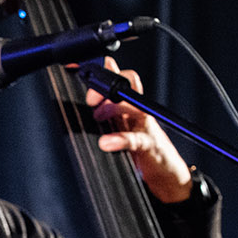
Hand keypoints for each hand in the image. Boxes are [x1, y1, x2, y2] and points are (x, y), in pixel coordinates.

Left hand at [84, 58, 193, 202]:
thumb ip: (99, 113)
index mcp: (125, 103)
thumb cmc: (136, 147)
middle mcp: (136, 109)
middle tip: (90, 97)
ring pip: (133, 106)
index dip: (101, 68)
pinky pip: (137, 139)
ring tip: (97, 116)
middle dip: (107, 84)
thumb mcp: (113, 126)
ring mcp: (145, 126)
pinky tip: (107, 142)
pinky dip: (121, 139)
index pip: (115, 76)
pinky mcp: (150, 146)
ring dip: (113, 108)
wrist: (164, 171)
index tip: (76, 66)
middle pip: (127, 83)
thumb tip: (73, 106)